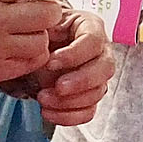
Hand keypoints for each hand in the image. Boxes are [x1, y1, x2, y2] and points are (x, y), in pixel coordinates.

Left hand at [18, 9, 112, 126]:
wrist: (37, 48)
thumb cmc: (42, 32)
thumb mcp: (42, 24)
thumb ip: (45, 32)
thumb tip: (44, 47)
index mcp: (91, 27)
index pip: (93, 41)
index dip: (74, 54)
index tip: (50, 63)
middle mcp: (101, 52)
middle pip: (105, 69)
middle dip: (81, 81)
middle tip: (58, 87)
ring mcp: (98, 76)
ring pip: (97, 93)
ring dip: (69, 101)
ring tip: (42, 98)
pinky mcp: (90, 96)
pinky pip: (88, 112)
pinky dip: (68, 116)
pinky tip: (47, 111)